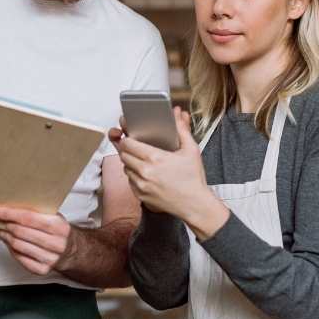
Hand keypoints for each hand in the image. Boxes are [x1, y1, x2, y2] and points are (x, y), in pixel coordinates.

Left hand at [0, 206, 74, 275]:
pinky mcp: (42, 270)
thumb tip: (8, 206)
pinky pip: (19, 258)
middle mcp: (56, 244)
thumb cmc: (57, 230)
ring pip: (17, 245)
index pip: (28, 218)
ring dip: (3, 236)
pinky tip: (6, 241)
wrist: (71, 250)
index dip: (8, 214)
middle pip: (20, 232)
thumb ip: (36, 211)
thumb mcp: (53, 216)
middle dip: (2, 224)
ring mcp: (50, 258)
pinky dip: (10, 249)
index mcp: (59, 226)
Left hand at [114, 107, 224, 235]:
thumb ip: (182, 129)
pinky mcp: (140, 196)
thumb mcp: (191, 150)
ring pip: (125, 168)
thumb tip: (178, 114)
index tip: (130, 136)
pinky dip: (133, 175)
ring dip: (129, 162)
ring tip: (141, 159)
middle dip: (127, 149)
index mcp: (155, 158)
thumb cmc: (193, 179)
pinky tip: (144, 173)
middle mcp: (145, 172)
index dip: (127, 138)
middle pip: (123, 155)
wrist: (195, 204)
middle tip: (134, 146)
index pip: (127, 143)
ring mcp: (141, 185)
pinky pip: (130, 181)